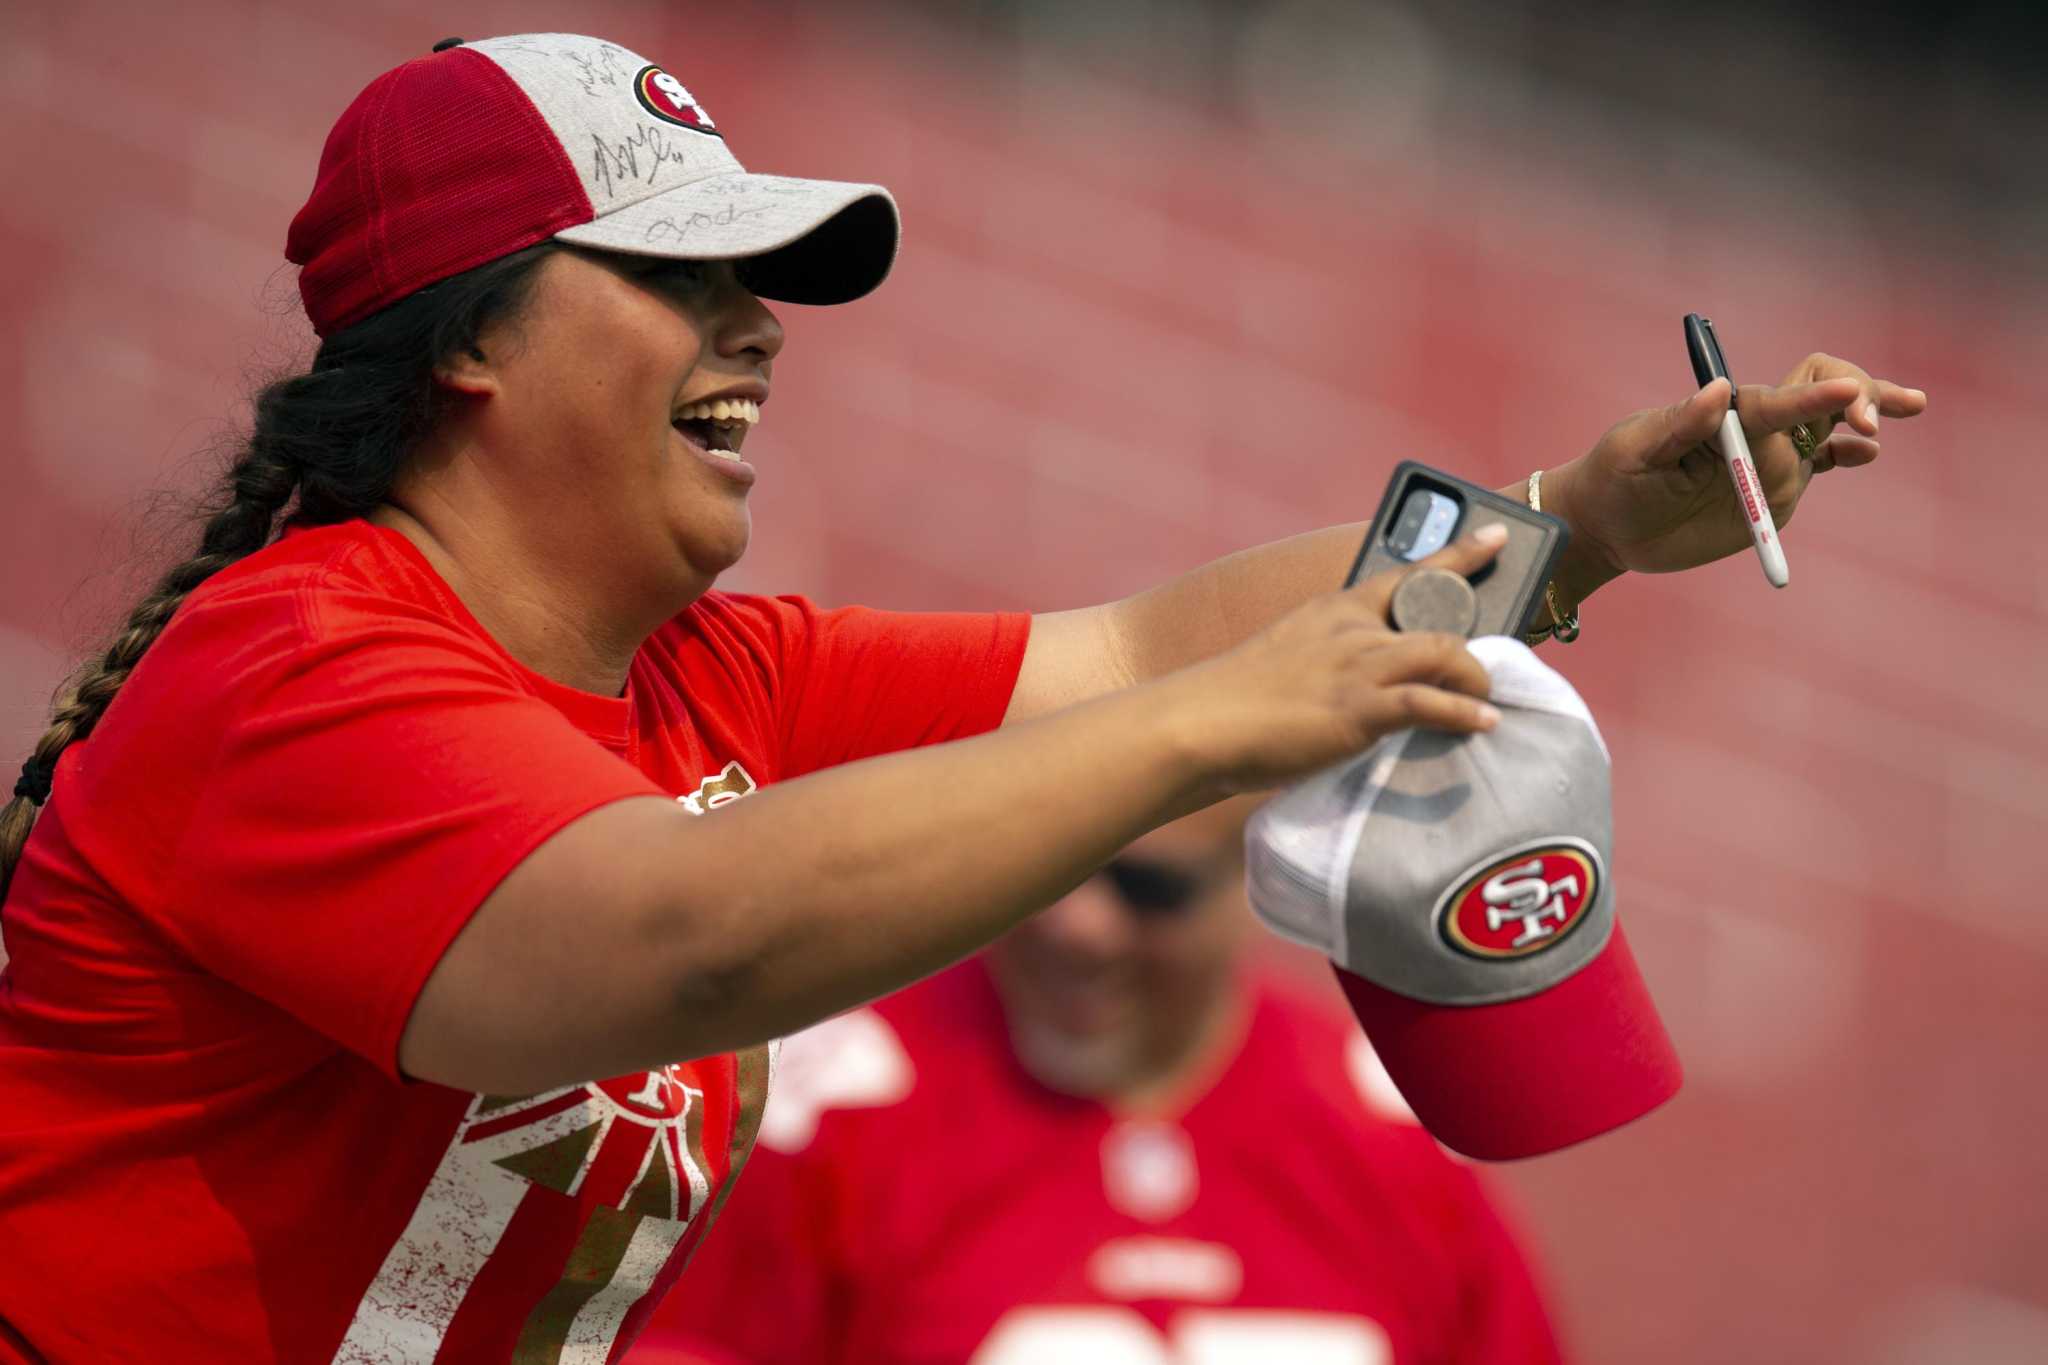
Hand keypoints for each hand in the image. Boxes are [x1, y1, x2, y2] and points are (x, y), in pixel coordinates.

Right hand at [1163, 527, 1506, 793]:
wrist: (1201, 722)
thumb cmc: (1237, 701)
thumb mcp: (1291, 660)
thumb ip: (1331, 661)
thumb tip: (1358, 687)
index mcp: (1335, 610)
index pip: (1408, 571)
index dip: (1460, 553)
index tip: (1497, 535)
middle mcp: (1354, 628)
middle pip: (1441, 614)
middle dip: (1477, 638)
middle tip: (1490, 670)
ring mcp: (1357, 665)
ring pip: (1445, 651)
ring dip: (1475, 679)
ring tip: (1484, 703)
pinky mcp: (1358, 708)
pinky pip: (1429, 702)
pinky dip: (1463, 712)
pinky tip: (1483, 724)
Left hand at [1543, 354, 1926, 584]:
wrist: (1607, 529)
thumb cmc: (1613, 480)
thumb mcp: (1635, 452)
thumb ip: (1678, 425)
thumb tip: (1720, 389)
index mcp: (1725, 412)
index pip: (1780, 399)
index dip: (1814, 397)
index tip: (1848, 393)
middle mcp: (1756, 429)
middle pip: (1821, 391)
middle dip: (1859, 393)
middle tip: (1869, 420)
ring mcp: (1770, 460)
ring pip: (1833, 424)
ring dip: (1870, 410)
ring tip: (1910, 404)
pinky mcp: (1774, 493)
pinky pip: (1821, 465)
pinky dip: (1850, 455)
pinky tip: (1867, 452)